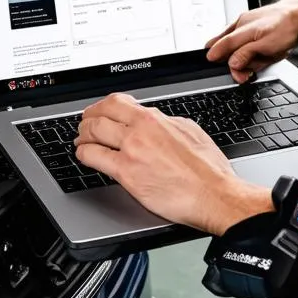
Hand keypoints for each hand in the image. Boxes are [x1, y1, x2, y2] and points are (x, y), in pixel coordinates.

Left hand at [73, 94, 271, 234]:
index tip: (99, 111)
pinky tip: (84, 156)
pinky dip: (84, 154)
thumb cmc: (209, 169)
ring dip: (82, 135)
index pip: (117, 102)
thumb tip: (155, 120)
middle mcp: (140, 131)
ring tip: (82, 140)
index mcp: (155, 118)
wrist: (215, 195)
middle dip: (87, 119)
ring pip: (92, 133)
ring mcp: (131, 151)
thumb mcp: (189, 131)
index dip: (101, 106)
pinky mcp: (127, 173)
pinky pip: (94, 157)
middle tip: (84, 125)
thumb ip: (166, 123)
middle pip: (99, 115)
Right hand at [205, 0, 297, 81]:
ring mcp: (247, 23)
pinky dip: (250, 49)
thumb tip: (231, 63)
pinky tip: (263, 52)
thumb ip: (247, 54)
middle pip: (230, 47)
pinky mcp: (253, 25)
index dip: (215, 53)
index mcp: (242, 29)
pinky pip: (246, 41)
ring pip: (239, 45)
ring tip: (265, 57)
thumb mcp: (267, 46)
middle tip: (247, 73)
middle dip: (238, 61)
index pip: (224, 43)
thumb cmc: (286, 29)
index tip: (210, 60)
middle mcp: (241, 24)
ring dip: (249, 56)